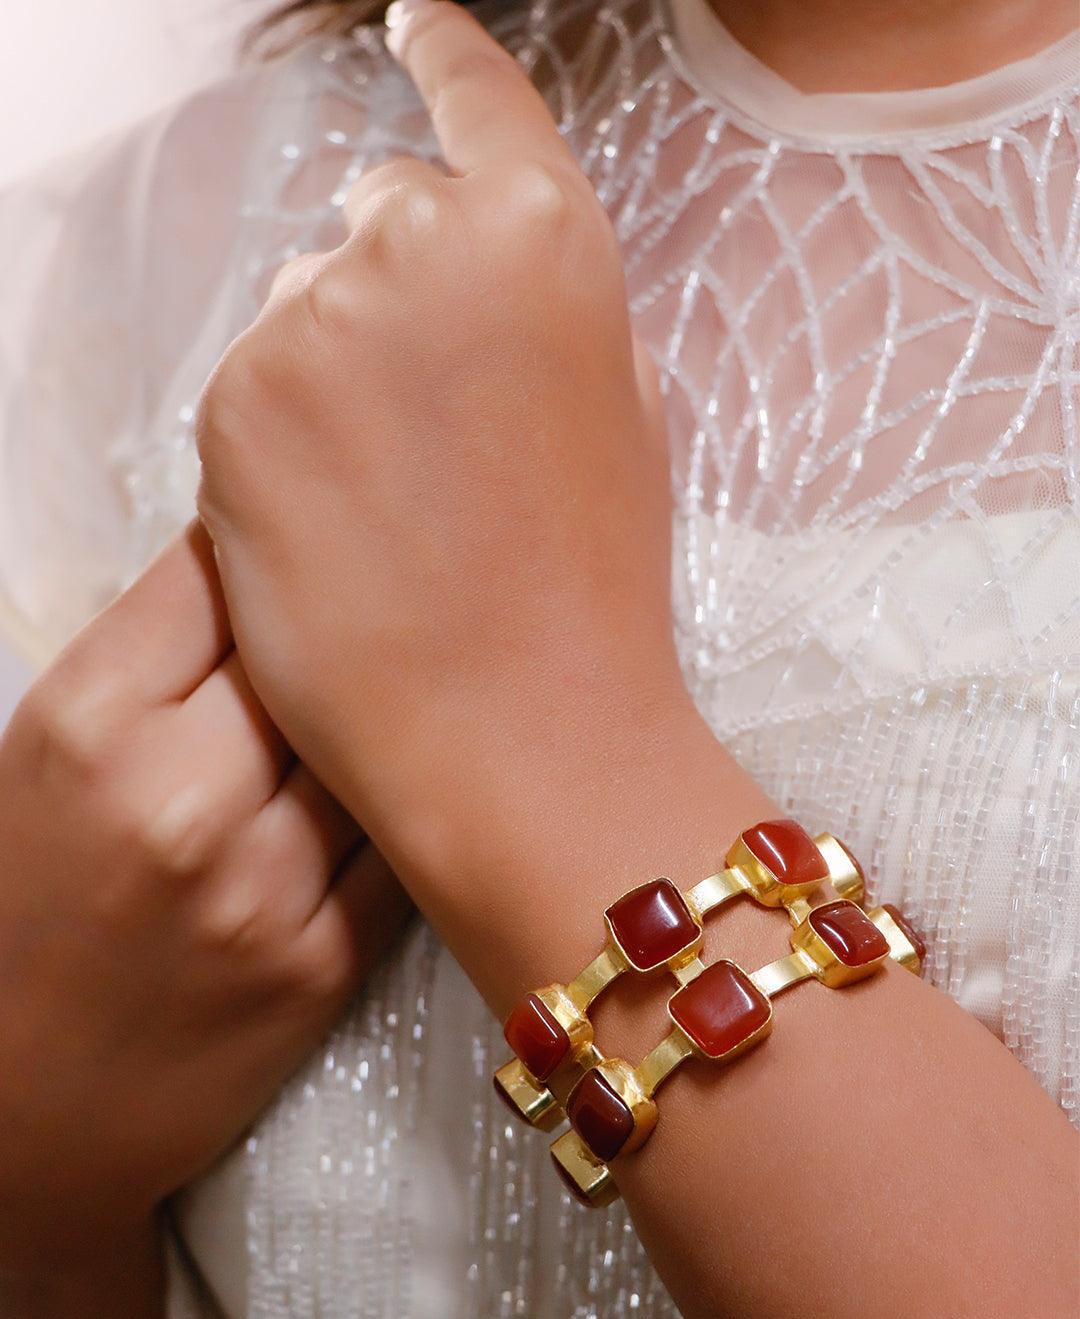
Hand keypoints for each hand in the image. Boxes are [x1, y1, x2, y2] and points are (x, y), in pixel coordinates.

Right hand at [0, 524, 409, 1273]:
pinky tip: (425, 768)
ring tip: (423, 669)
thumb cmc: (19, 913)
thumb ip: (144, 665)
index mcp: (86, 728)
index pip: (217, 577)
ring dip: (401, 698)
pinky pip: (401, 836)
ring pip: (381, 735)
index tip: (292, 541)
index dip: (263, 547)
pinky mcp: (327, 963)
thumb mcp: (40, 760)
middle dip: (340, 620)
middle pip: (316, 650)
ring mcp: (265, 889)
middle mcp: (179, 801)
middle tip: (377, 594)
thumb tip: (255, 566)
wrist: (22, 1111)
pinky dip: (417, 792)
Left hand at [195, 0, 691, 922]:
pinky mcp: (234, 403)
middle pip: (375, 210)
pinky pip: (251, 389)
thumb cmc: (593, 589)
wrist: (521, 728)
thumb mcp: (626, 414)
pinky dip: (281, 439)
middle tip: (430, 418)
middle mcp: (421, 244)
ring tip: (392, 496)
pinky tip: (338, 524)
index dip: (447, 57)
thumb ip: (553, 305)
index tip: (416, 22)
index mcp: (544, 236)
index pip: (476, 99)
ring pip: (303, 306)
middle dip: (394, 285)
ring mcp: (316, 320)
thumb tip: (491, 270)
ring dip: (334, 369)